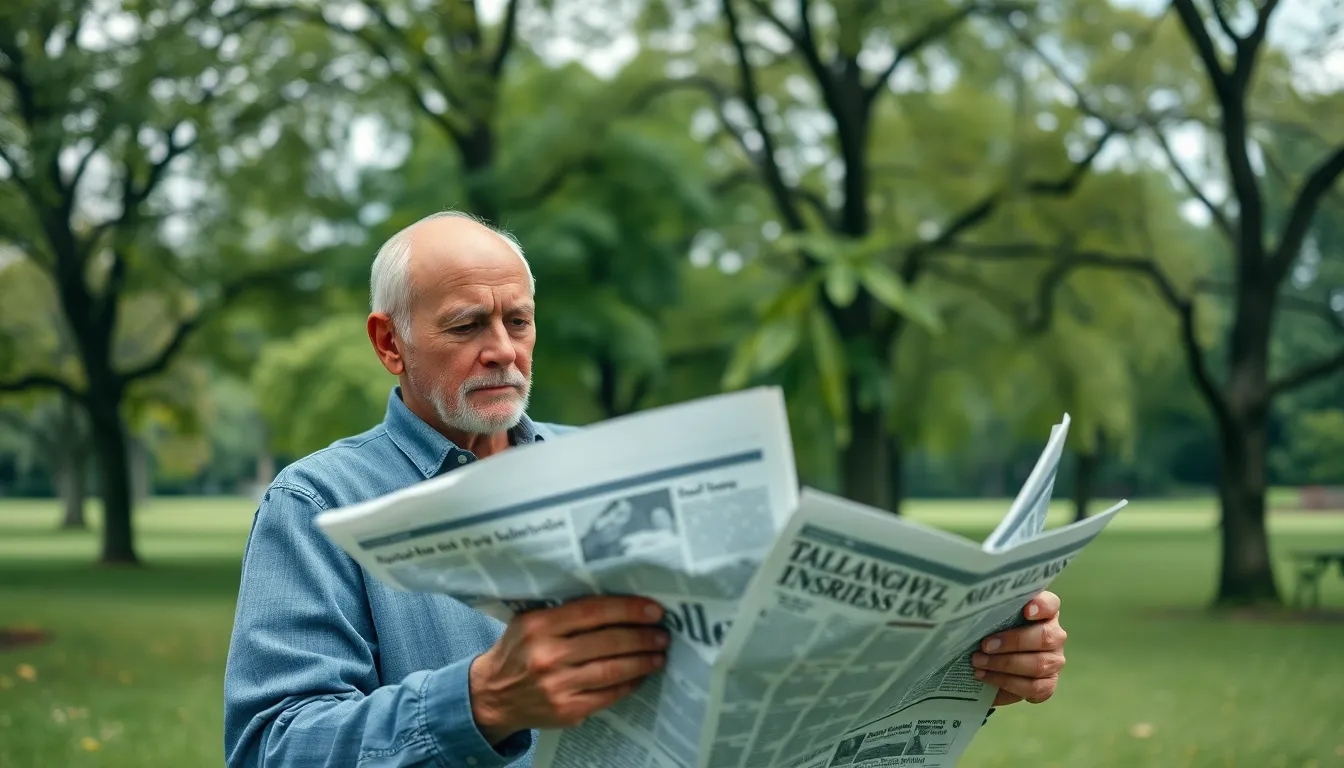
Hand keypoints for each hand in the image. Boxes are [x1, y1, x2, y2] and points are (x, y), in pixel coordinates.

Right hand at [468, 596, 668, 743]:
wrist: (491, 695)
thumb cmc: (518, 651)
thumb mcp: (529, 622)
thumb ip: (564, 612)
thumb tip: (617, 603)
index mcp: (538, 625)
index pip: (593, 611)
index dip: (627, 609)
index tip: (653, 609)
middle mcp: (547, 654)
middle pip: (608, 641)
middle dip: (642, 637)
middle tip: (663, 634)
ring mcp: (557, 685)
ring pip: (612, 670)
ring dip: (642, 661)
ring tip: (659, 655)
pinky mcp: (566, 710)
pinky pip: (607, 695)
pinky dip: (628, 684)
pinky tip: (640, 676)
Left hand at [970, 591, 1065, 706]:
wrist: (994, 666)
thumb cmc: (993, 634)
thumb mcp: (992, 620)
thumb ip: (993, 612)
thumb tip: (973, 609)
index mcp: (1044, 613)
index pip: (1051, 604)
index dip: (1042, 606)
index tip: (1027, 611)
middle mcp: (1054, 635)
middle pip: (1045, 637)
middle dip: (1013, 641)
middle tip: (985, 645)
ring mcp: (1054, 661)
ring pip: (1038, 664)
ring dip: (1004, 664)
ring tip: (978, 662)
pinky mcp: (1048, 684)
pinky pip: (1033, 687)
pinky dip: (1006, 682)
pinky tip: (985, 676)